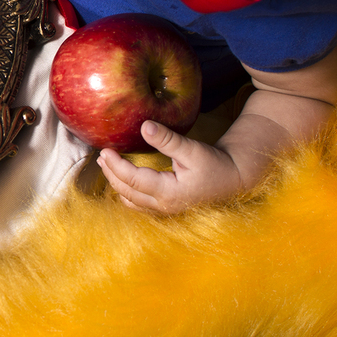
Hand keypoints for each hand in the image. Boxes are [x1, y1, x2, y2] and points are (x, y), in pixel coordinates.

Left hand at [96, 121, 243, 213]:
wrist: (234, 180)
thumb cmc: (215, 164)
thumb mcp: (192, 149)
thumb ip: (167, 140)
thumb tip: (144, 126)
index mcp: (168, 192)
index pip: (132, 180)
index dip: (115, 165)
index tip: (105, 150)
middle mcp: (163, 205)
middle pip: (126, 191)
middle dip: (111, 174)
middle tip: (101, 156)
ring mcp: (164, 209)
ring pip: (130, 200)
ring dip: (117, 183)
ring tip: (108, 166)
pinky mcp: (166, 207)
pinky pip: (139, 203)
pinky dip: (127, 191)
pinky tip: (124, 179)